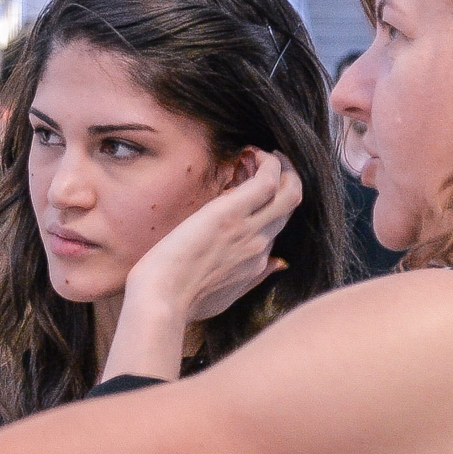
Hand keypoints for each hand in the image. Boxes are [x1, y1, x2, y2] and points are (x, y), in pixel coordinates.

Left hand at [132, 154, 302, 325]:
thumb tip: (279, 265)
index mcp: (256, 264)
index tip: (251, 189)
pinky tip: (253, 152)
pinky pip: (267, 181)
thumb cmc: (183, 301)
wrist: (163, 301)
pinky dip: (268, 164)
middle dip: (285, 180)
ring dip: (283, 168)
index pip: (276, 228)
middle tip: (270, 164)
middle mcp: (260, 245)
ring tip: (267, 155)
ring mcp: (249, 229)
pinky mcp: (231, 213)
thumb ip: (253, 279)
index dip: (268, 204)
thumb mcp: (226, 296)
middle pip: (289, 207)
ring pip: (289, 192)